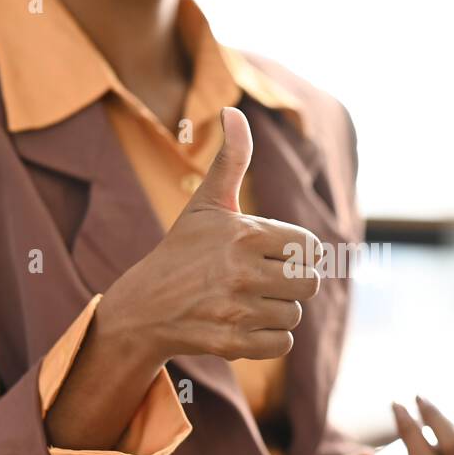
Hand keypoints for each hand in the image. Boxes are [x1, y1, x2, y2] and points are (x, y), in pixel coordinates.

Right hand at [98, 107, 321, 362]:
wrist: (142, 307)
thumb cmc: (182, 251)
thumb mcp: (206, 204)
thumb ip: (231, 159)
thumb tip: (233, 111)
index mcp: (245, 234)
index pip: (310, 247)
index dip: (297, 252)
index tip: (273, 254)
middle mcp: (242, 272)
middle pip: (309, 284)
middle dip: (291, 284)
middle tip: (264, 280)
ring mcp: (236, 310)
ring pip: (295, 315)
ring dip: (278, 311)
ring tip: (249, 301)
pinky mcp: (231, 343)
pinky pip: (281, 343)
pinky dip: (269, 338)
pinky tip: (244, 323)